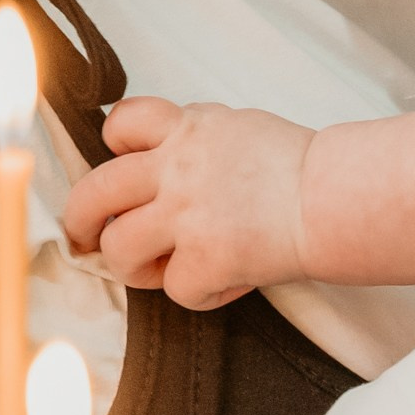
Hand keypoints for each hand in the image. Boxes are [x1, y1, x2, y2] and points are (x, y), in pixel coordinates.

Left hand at [61, 96, 311, 310]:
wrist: (335, 197)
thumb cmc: (299, 168)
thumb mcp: (239, 127)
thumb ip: (194, 138)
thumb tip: (163, 157)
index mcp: (187, 129)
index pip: (122, 122)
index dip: (111, 147)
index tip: (115, 163)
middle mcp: (176, 168)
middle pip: (95, 191)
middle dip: (78, 220)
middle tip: (81, 237)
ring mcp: (186, 215)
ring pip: (118, 248)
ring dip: (133, 266)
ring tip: (161, 269)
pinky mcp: (204, 258)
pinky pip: (174, 290)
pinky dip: (198, 292)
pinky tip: (225, 281)